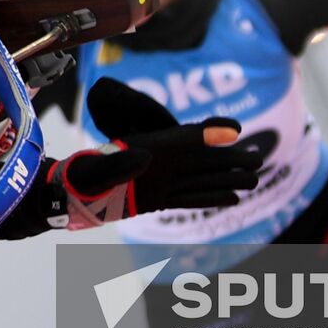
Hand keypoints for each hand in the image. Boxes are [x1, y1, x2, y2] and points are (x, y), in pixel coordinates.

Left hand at [46, 77, 261, 227]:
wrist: (68, 195)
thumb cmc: (79, 178)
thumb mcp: (94, 169)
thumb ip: (117, 164)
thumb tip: (141, 158)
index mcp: (147, 150)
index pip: (186, 138)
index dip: (211, 132)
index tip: (235, 129)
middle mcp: (158, 164)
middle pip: (203, 160)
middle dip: (231, 159)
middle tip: (259, 158)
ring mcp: (159, 182)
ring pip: (202, 179)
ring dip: (227, 179)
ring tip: (254, 177)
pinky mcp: (155, 199)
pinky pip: (190, 198)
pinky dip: (212, 198)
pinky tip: (231, 199)